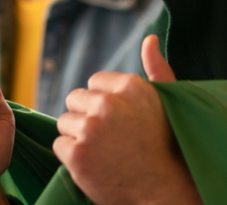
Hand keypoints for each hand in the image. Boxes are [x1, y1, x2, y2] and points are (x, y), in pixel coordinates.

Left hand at [54, 35, 201, 204]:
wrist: (162, 188)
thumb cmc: (167, 144)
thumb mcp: (166, 100)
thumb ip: (156, 67)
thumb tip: (149, 39)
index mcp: (130, 86)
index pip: (95, 83)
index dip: (103, 102)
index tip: (117, 120)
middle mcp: (109, 104)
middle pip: (76, 99)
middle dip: (86, 116)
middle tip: (107, 137)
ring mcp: (91, 129)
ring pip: (65, 123)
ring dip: (78, 136)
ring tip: (102, 151)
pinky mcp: (77, 154)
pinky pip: (60, 145)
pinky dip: (72, 157)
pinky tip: (94, 163)